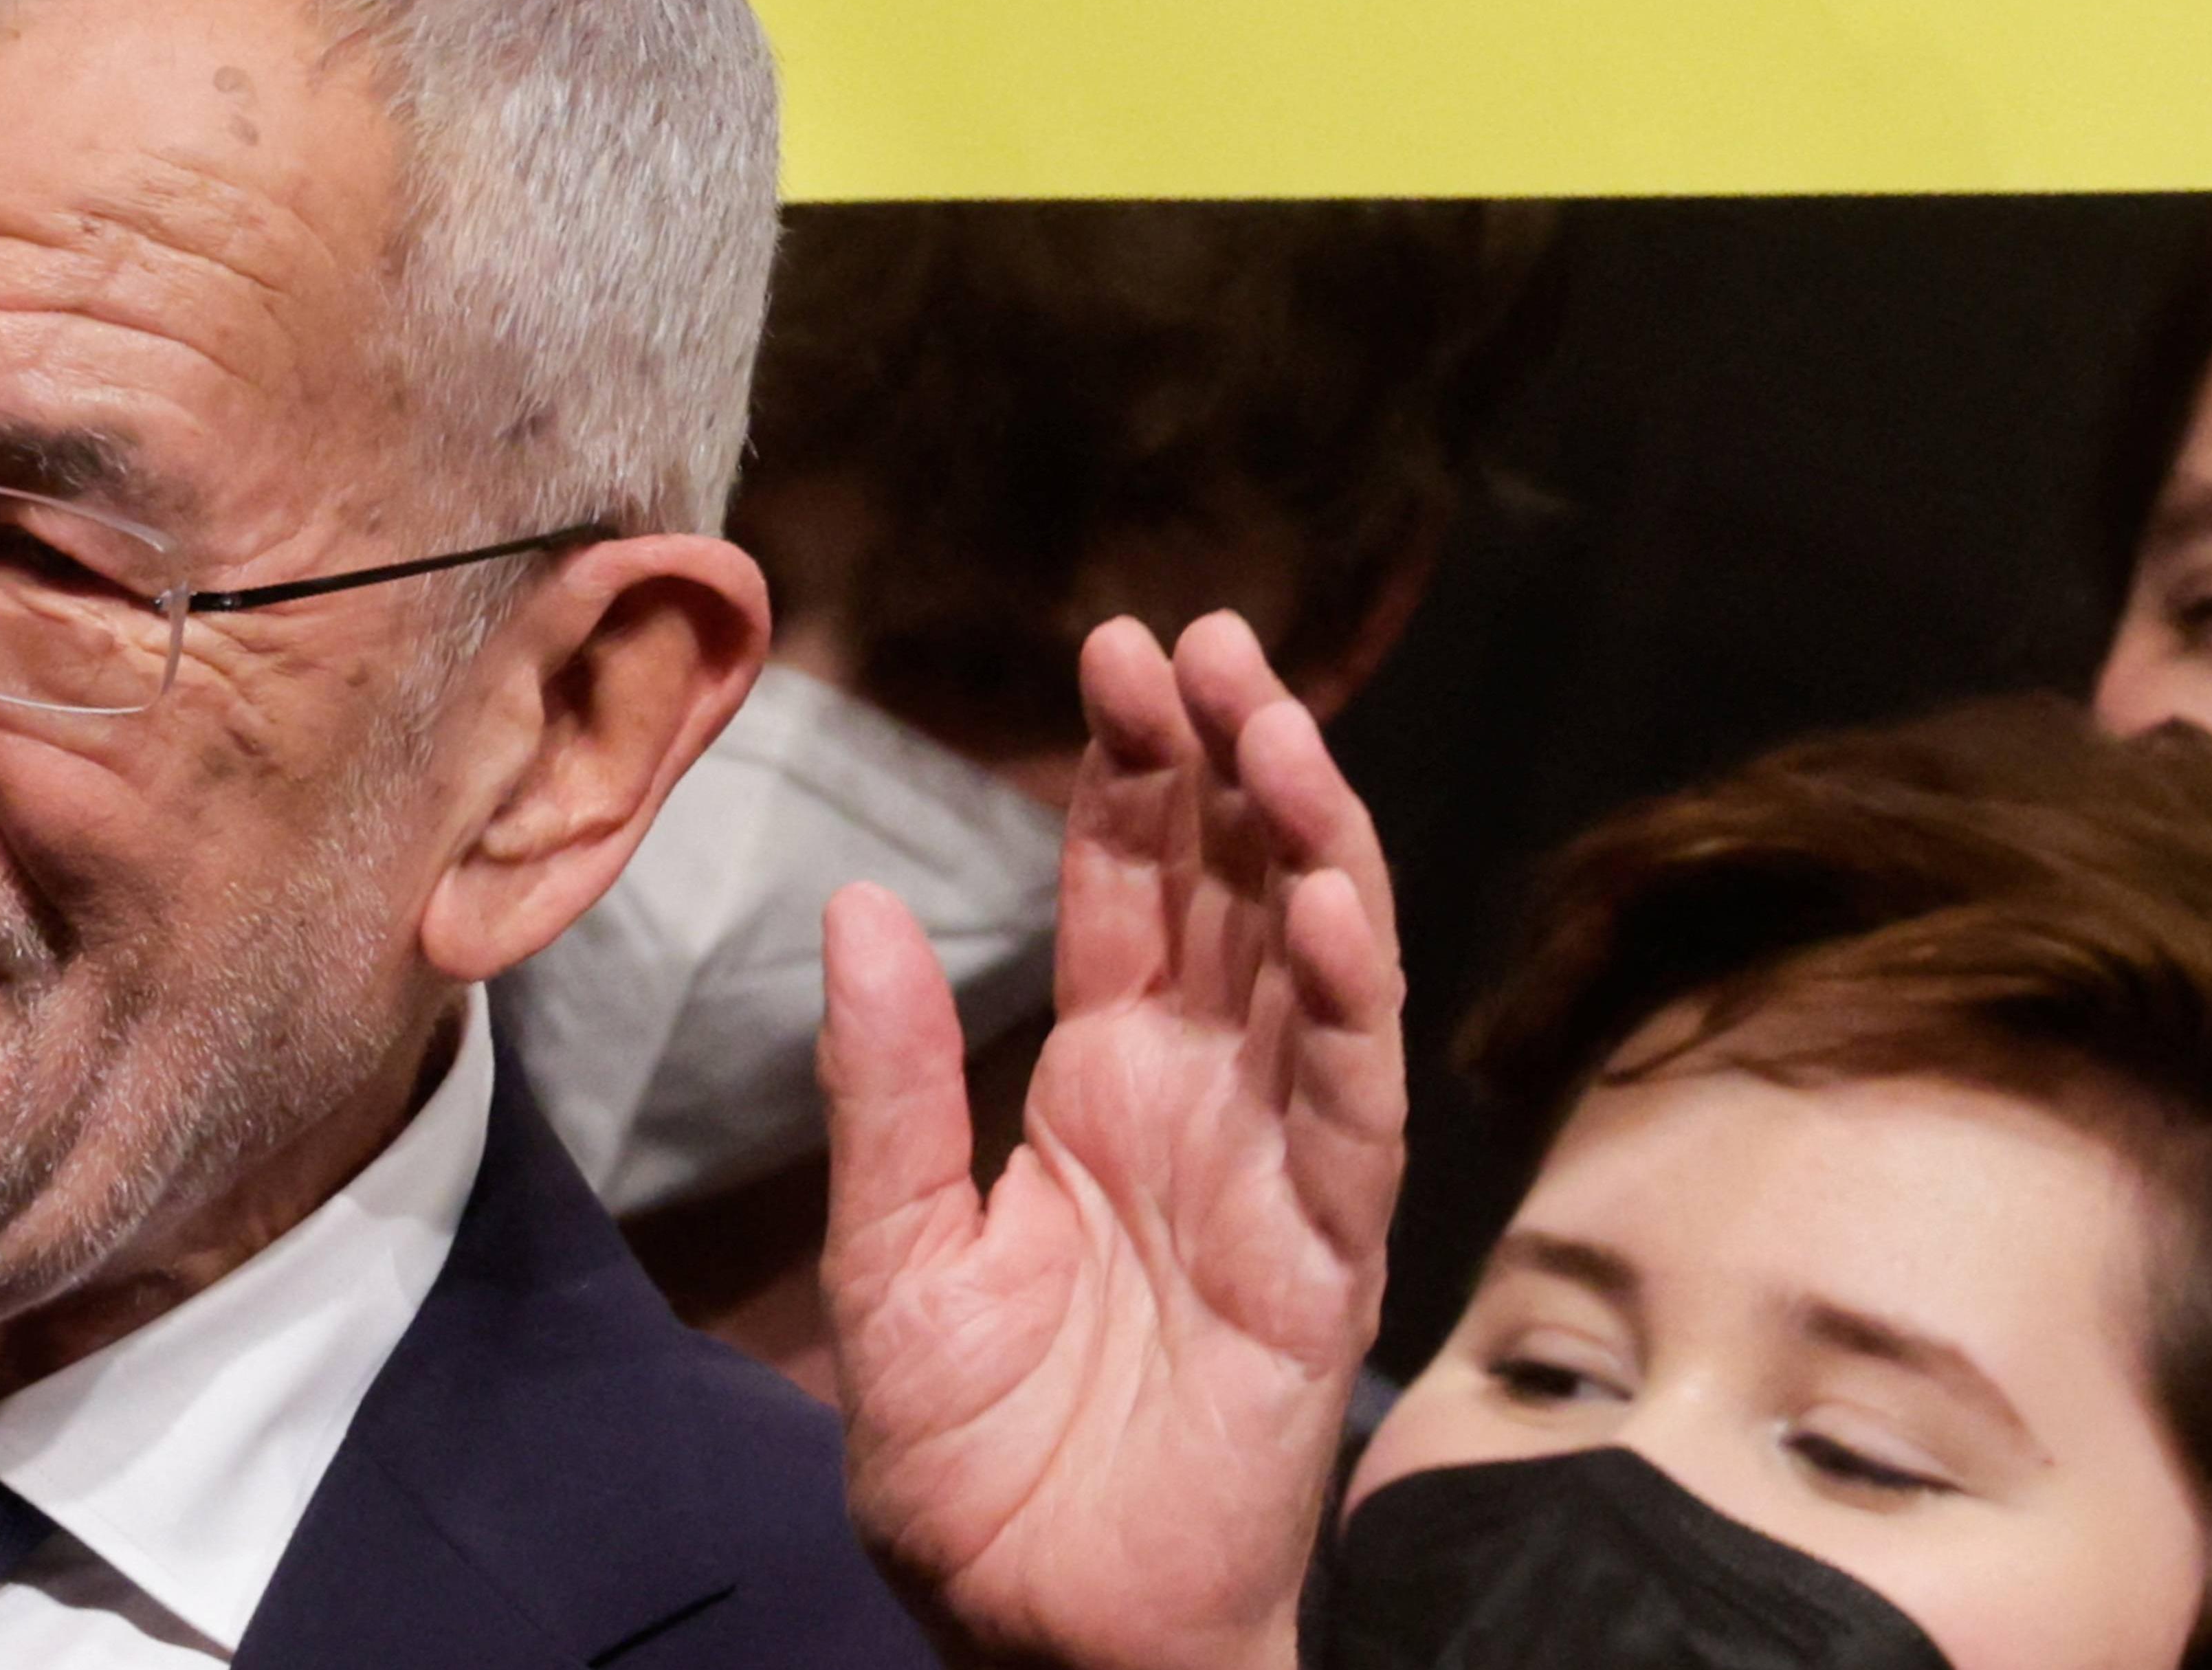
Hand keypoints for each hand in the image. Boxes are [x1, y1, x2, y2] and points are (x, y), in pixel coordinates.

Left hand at [823, 614, 1406, 1669]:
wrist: (1044, 1634)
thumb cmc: (973, 1473)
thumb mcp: (891, 1265)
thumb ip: (887, 1090)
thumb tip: (858, 903)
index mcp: (1099, 1086)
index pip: (1130, 891)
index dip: (1133, 773)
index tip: (1120, 652)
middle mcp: (1201, 1102)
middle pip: (1235, 895)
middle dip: (1228, 762)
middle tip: (1208, 641)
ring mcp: (1275, 1169)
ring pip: (1317, 970)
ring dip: (1309, 843)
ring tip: (1274, 728)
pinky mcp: (1326, 1258)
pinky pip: (1353, 1110)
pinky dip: (1353, 1005)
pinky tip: (1331, 905)